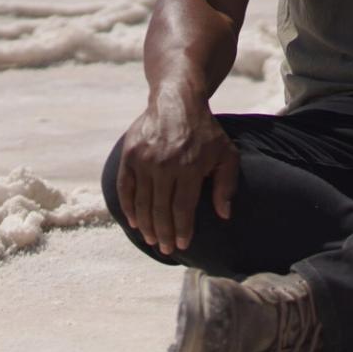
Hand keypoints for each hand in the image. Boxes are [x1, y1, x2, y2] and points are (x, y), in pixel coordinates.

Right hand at [114, 95, 238, 254]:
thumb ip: (227, 184)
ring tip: (152, 240)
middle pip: (161, 210)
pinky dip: (129, 207)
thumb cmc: (205, 132)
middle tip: (166, 249)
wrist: (176, 101)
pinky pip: (125, 188)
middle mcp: (165, 165)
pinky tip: (135, 221)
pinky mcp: (130, 155)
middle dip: (164, 233)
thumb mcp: (226, 154)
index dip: (182, 230)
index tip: (182, 245)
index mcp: (190, 167)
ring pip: (142, 202)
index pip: (183, 208)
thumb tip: (224, 214)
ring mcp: (144, 160)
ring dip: (146, 225)